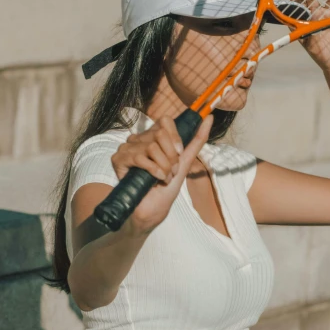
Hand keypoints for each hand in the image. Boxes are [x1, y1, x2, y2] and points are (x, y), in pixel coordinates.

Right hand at [111, 114, 213, 234]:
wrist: (152, 211)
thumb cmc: (165, 189)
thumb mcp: (184, 162)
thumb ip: (196, 140)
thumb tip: (210, 117)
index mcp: (153, 137)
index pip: (165, 121)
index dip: (176, 138)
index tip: (179, 155)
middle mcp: (139, 140)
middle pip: (161, 134)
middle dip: (171, 157)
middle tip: (170, 172)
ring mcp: (127, 148)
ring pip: (152, 146)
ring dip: (163, 166)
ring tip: (162, 178)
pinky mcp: (119, 159)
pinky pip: (139, 156)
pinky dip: (153, 170)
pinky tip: (155, 180)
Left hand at [284, 0, 329, 81]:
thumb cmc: (322, 56)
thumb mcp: (313, 46)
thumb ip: (310, 32)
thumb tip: (309, 19)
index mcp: (300, 28)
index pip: (288, 15)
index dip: (281, 5)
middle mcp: (309, 21)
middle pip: (300, 5)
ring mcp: (321, 17)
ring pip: (313, 3)